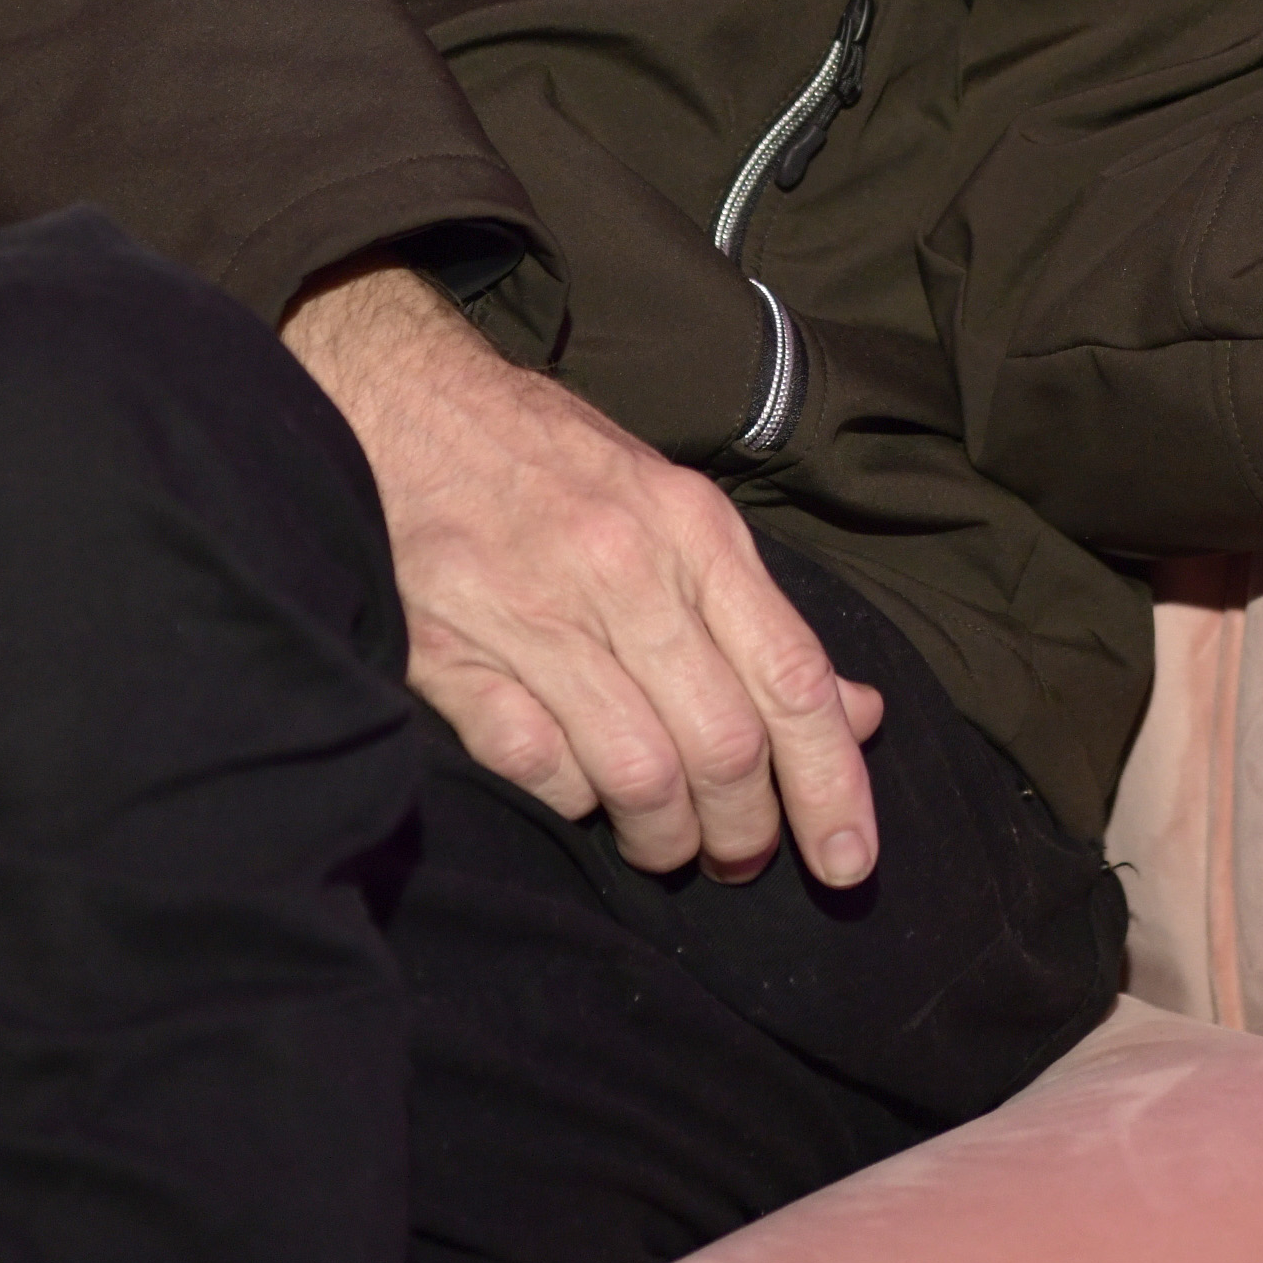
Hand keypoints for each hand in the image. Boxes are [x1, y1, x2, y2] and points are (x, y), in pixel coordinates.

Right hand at [281, 262, 882, 883]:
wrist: (404, 402)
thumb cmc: (553, 463)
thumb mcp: (678, 508)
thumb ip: (761, 617)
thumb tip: (858, 713)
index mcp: (693, 529)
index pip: (792, 676)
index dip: (831, 780)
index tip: (849, 860)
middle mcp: (624, 570)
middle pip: (722, 744)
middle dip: (746, 830)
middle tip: (741, 858)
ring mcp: (532, 613)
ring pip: (638, 773)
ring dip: (663, 836)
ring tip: (665, 844)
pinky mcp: (450, 652)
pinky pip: (537, 766)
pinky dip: (570, 799)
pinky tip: (576, 789)